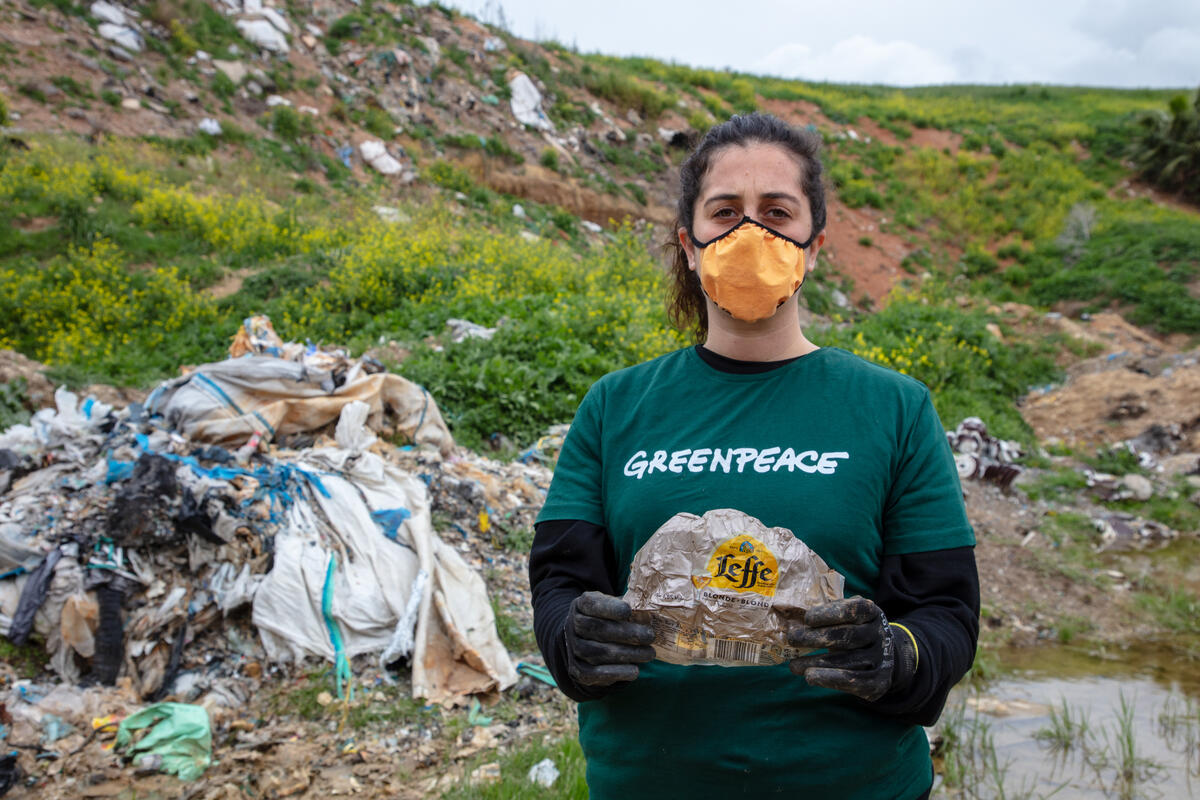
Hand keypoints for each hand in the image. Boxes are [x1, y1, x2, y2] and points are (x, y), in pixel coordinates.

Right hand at [566, 591, 655, 687]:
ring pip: (598, 653)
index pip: (591, 604)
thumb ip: (627, 605)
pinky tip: (634, 671)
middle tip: (650, 636)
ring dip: (626, 654)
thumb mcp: (612, 606)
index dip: (609, 608)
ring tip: (649, 654)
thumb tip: (648, 611)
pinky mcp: (578, 670)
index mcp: (581, 606)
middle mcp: (573, 626)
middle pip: (598, 629)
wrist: (585, 641)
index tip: (628, 611)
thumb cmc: (607, 619)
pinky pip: (594, 674)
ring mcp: (573, 649)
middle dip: (626, 633)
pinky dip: (615, 673)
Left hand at [787, 597, 915, 701]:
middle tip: (792, 639)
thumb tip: (795, 616)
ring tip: (793, 665)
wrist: (884, 657)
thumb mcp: (848, 617)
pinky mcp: (878, 681)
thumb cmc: (854, 630)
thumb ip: (829, 614)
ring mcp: (880, 659)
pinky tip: (810, 676)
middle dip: (817, 637)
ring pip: (847, 661)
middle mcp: (880, 634)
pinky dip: (829, 680)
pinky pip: (853, 681)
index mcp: (872, 612)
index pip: (854, 609)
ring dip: (816, 663)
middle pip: (848, 636)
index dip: (830, 613)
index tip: (807, 618)